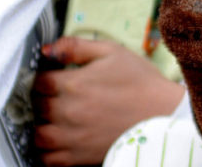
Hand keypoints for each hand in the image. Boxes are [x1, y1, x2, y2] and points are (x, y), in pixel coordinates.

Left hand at [32, 37, 184, 165]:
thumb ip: (76, 46)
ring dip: (40, 125)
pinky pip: (49, 159)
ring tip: (52, 118)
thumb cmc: (141, 82)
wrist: (164, 114)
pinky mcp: (80, 157)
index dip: (43, 76)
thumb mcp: (111, 51)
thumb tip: (47, 49)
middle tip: (53, 96)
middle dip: (41, 98)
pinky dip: (47, 151)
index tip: (52, 76)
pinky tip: (57, 140)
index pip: (39, 80)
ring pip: (38, 134)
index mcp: (73, 83)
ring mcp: (72, 137)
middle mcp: (67, 111)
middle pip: (36, 105)